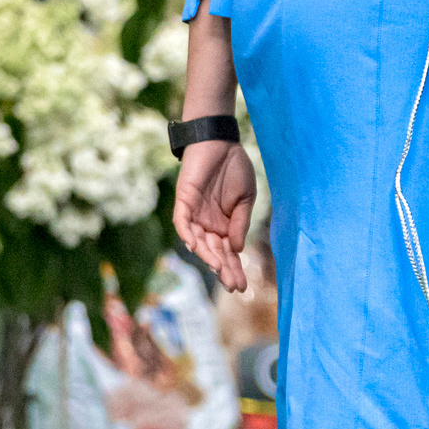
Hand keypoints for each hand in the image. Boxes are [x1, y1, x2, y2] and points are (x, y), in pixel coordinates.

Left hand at [172, 139, 256, 293]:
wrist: (221, 142)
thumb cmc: (235, 168)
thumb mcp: (245, 200)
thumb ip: (240, 223)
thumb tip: (236, 250)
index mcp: (224, 225)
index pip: (228, 253)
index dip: (234, 269)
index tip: (242, 286)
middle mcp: (207, 224)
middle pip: (214, 252)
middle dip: (223, 269)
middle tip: (233, 285)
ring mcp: (194, 214)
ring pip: (198, 241)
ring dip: (208, 256)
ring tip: (219, 269)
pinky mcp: (184, 200)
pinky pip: (182, 222)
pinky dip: (187, 234)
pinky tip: (195, 247)